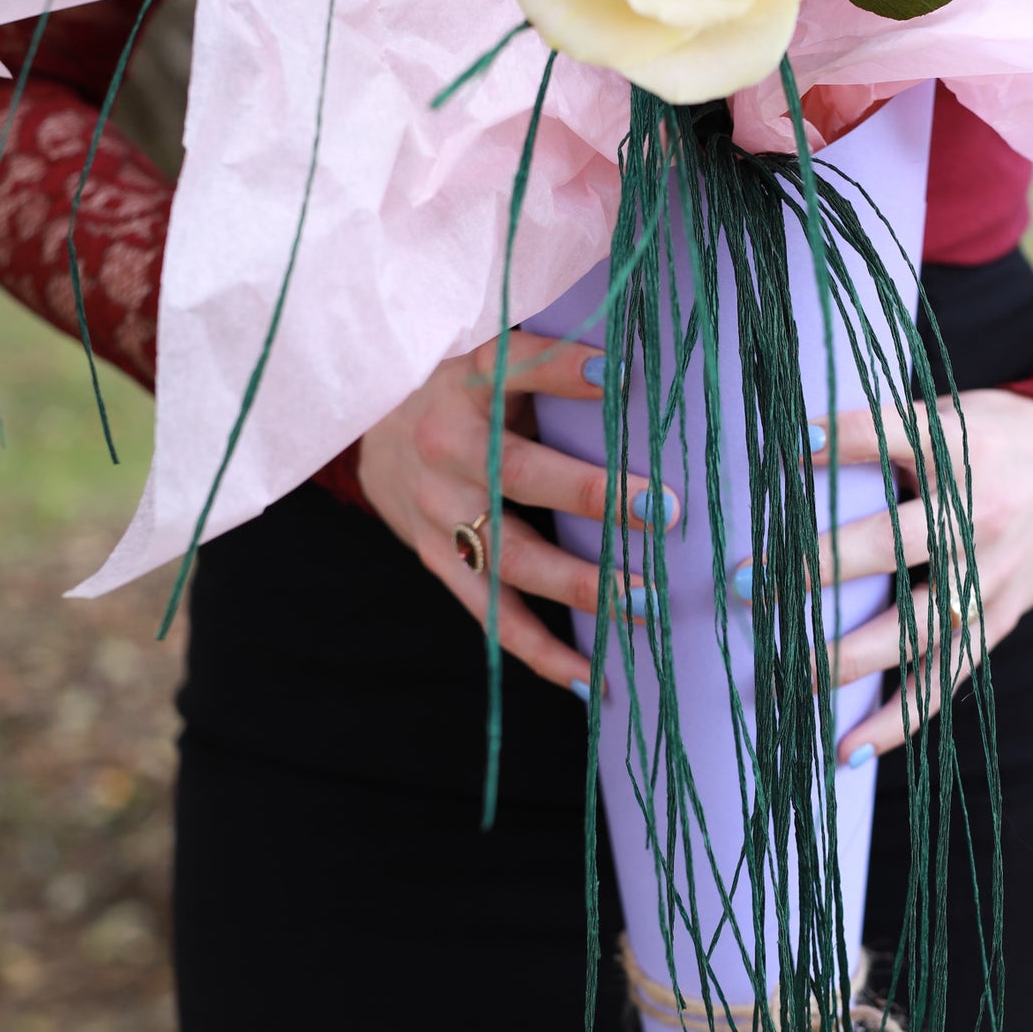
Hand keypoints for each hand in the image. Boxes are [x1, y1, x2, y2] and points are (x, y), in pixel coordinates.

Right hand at [358, 334, 676, 696]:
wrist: (369, 425)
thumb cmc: (467, 384)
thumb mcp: (494, 354)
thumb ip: (553, 364)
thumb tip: (654, 371)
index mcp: (466, 380)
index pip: (512, 367)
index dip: (560, 370)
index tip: (618, 371)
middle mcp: (446, 446)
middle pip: (518, 474)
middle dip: (592, 495)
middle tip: (663, 511)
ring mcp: (436, 510)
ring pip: (509, 556)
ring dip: (580, 585)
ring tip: (645, 604)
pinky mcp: (434, 559)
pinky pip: (490, 613)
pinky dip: (540, 649)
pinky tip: (590, 677)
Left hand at [793, 389, 1032, 762]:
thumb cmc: (986, 437)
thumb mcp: (944, 414)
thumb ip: (880, 434)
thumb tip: (780, 447)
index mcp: (958, 447)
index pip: (889, 436)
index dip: (839, 440)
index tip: (786, 448)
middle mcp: (978, 516)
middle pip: (891, 544)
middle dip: (815, 566)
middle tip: (741, 582)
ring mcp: (990, 577)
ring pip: (916, 628)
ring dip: (845, 657)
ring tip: (785, 675)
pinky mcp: (996, 622)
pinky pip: (943, 680)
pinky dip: (895, 721)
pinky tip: (845, 751)